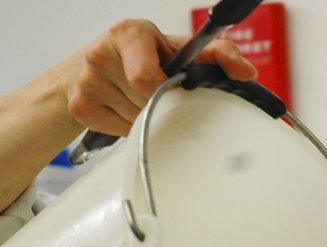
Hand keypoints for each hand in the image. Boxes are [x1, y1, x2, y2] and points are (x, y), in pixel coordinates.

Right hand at [61, 19, 255, 135]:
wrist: (88, 68)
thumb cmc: (144, 57)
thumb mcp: (179, 49)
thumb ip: (217, 55)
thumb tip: (247, 72)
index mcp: (130, 33)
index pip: (147, 78)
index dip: (166, 92)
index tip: (177, 92)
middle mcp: (102, 53)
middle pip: (147, 102)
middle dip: (162, 103)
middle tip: (162, 94)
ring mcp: (86, 81)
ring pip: (136, 119)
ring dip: (148, 116)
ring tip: (142, 99)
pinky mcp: (79, 107)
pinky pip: (121, 132)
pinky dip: (131, 127)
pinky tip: (125, 109)